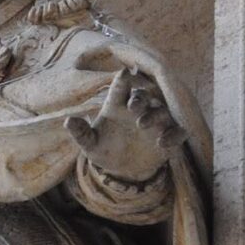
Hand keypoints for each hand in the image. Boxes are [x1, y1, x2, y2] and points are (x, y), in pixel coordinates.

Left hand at [64, 69, 186, 181]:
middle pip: (143, 96)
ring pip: (161, 111)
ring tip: (142, 125)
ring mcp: (155, 123)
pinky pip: (177, 132)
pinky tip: (163, 144)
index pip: (121, 86)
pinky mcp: (168, 137)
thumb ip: (80, 133)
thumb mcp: (90, 144)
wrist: (122, 171)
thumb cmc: (104, 150)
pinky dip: (174, 135)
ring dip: (155, 115)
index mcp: (118, 104)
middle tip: (133, 107)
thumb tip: (67, 121)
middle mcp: (138, 110)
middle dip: (139, 98)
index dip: (124, 79)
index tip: (125, 73)